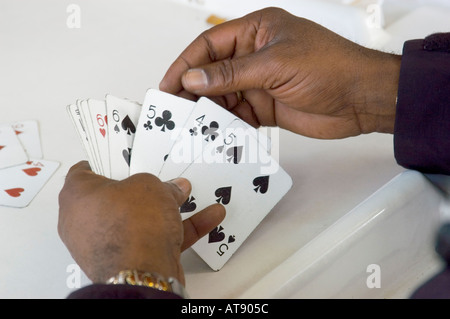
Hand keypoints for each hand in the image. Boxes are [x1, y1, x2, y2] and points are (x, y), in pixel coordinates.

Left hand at [58, 161, 224, 284]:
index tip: (114, 160)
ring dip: (166, 210)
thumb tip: (173, 190)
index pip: (82, 173)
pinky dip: (178, 230)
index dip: (101, 164)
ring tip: (187, 196)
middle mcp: (85, 222)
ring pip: (139, 220)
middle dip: (144, 190)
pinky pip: (154, 240)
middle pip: (117, 198)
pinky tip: (206, 218)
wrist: (141, 272)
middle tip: (159, 179)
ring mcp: (106, 244)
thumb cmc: (131, 225)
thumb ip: (162, 185)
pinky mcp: (127, 261)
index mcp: (78, 197)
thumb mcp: (150, 187)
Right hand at [160, 7, 400, 138]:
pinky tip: (217, 134)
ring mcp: (260, 82)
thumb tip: (194, 77)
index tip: (168, 84)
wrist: (361, 99)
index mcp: (256, 32)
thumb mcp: (275, 65)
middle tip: (176, 111)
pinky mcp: (266, 106)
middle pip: (212, 72)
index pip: (210, 45)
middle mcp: (254, 55)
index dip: (185, 63)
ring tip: (193, 127)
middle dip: (194, 91)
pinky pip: (238, 116)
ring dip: (209, 111)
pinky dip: (227, 125)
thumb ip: (232, 74)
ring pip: (223, 96)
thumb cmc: (330, 68)